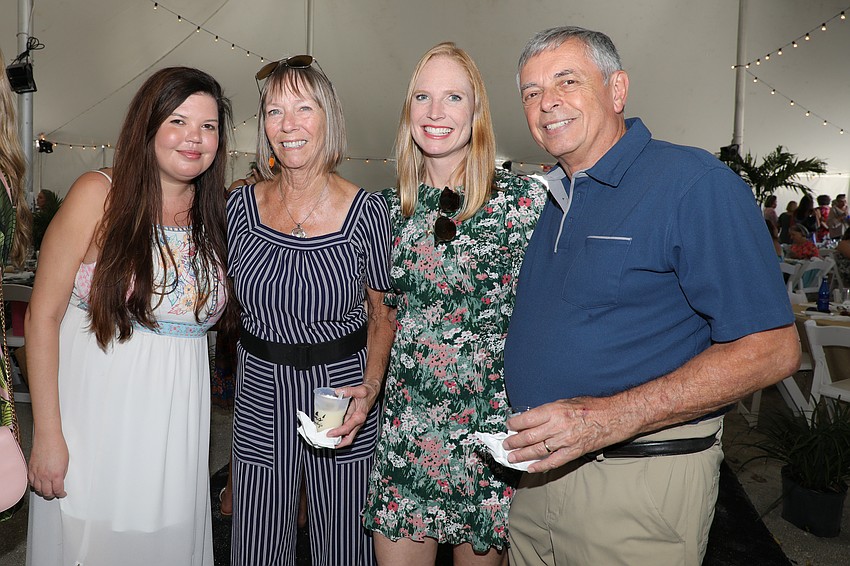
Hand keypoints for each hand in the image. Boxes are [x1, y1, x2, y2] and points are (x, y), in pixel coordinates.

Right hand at [28, 431, 68, 499]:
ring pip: (37, 489)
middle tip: (55, 494)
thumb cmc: (58, 446)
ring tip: (47, 490)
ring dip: (42, 491)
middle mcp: (45, 475)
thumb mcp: (66, 462)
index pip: (57, 490)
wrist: (48, 438)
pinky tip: (38, 484)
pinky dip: (34, 485)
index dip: (61, 494)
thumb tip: (60, 480)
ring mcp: (36, 473)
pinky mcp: (31, 469)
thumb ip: (62, 473)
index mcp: (56, 474)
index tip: (62, 494)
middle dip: (52, 495)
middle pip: (46, 492)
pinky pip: (31, 481)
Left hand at [327, 381, 380, 447]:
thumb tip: (337, 392)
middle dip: (338, 444)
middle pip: (348, 439)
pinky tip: (331, 432)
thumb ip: (348, 391)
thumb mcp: (359, 390)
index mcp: (359, 417)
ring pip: (346, 436)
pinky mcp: (352, 422)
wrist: (371, 392)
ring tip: (326, 440)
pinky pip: (345, 431)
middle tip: (327, 443)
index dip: (338, 432)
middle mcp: (358, 422)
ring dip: (338, 440)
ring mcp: (355, 423)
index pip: (347, 428)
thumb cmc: (366, 392)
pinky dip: (338, 434)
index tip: (329, 434)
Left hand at [503, 397, 628, 472]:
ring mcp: (565, 440)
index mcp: (554, 410)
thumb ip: (548, 411)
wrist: (613, 417)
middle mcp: (557, 426)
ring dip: (522, 455)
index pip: (526, 419)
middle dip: (514, 442)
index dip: (514, 424)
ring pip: (537, 450)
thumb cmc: (591, 407)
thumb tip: (532, 419)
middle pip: (529, 436)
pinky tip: (530, 468)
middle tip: (506, 444)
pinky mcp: (573, 452)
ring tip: (512, 457)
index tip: (509, 426)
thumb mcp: (565, 402)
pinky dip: (540, 466)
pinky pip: (553, 461)